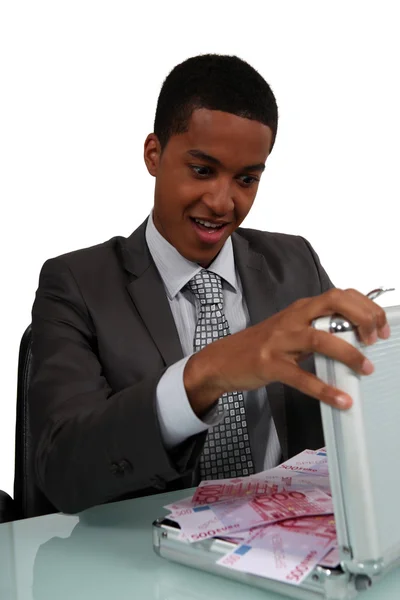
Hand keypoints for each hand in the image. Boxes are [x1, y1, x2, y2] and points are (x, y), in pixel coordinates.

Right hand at [184, 288, 389, 414]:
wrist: (221, 360)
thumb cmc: (260, 346)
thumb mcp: (291, 331)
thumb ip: (318, 330)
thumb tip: (354, 338)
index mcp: (300, 309)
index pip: (339, 295)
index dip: (365, 307)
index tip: (380, 326)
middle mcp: (291, 319)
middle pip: (333, 304)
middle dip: (362, 317)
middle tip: (375, 339)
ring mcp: (279, 340)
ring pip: (320, 338)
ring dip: (348, 353)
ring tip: (365, 368)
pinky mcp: (269, 364)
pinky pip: (300, 377)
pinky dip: (324, 389)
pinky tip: (339, 399)